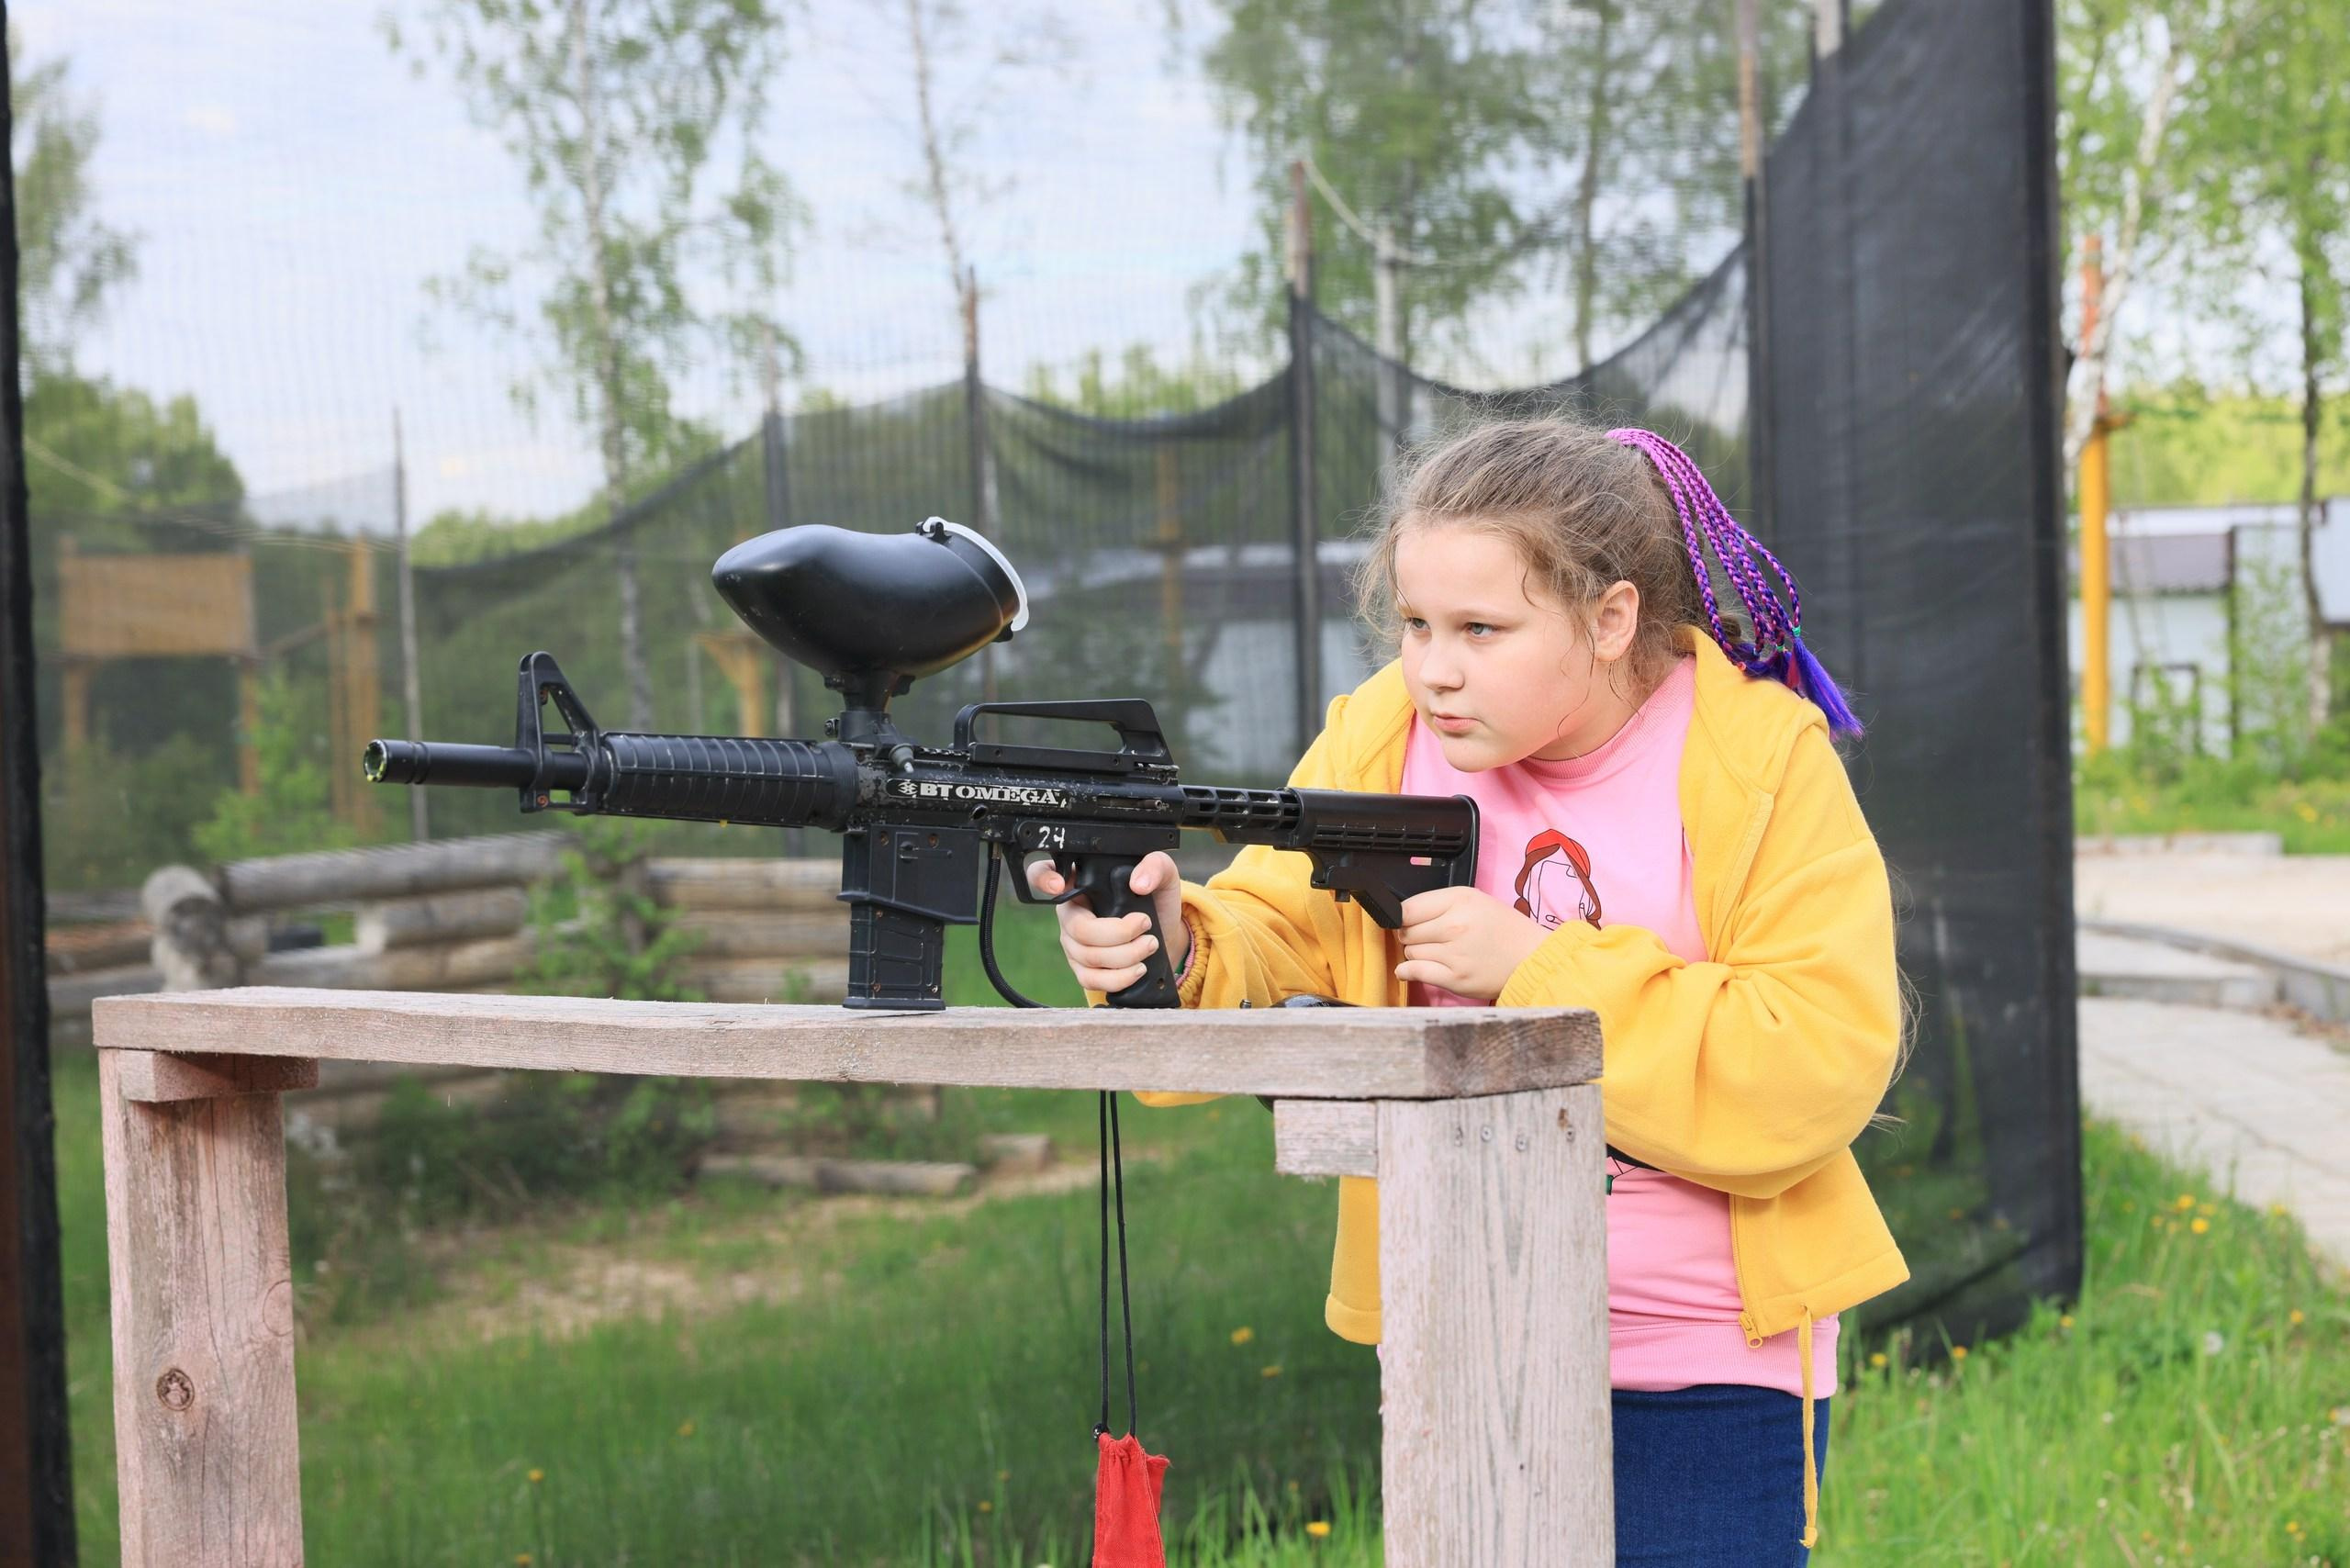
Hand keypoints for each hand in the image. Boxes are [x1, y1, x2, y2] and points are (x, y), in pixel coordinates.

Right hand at [1027, 851, 1189, 994]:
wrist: (1165, 932)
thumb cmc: (1156, 898)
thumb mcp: (1163, 873)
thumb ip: (1154, 866)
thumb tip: (1138, 883)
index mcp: (1080, 881)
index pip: (1042, 873)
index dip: (1042, 879)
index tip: (1058, 886)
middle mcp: (1070, 912)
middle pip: (1078, 929)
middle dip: (1119, 933)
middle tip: (1146, 924)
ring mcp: (1073, 943)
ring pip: (1088, 956)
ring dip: (1126, 955)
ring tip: (1150, 944)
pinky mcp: (1082, 969)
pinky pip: (1091, 979)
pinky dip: (1119, 977)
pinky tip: (1138, 968)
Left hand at [1393, 886, 1550, 1002]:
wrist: (1532, 958)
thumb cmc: (1504, 928)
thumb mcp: (1475, 900)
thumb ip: (1438, 904)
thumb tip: (1401, 916)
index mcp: (1459, 900)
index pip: (1407, 909)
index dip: (1404, 916)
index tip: (1410, 922)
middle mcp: (1454, 925)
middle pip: (1406, 932)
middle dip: (1413, 936)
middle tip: (1431, 939)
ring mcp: (1454, 953)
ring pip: (1410, 953)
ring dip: (1418, 954)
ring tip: (1438, 953)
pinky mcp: (1455, 979)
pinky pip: (1415, 972)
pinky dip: (1407, 972)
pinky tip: (1410, 970)